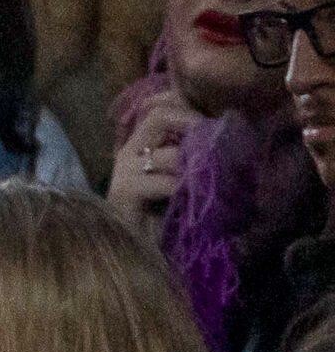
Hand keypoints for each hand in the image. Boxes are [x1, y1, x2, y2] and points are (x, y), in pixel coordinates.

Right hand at [106, 89, 203, 237]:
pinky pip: (164, 182)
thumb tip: (228, 132)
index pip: (159, 104)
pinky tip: (195, 198)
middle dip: (191, 122)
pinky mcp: (124, 191)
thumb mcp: (181, 176)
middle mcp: (129, 151)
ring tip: (213, 177)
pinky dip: (185, 188)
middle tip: (215, 138)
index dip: (185, 101)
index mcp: (141, 144)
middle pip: (158, 116)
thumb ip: (192, 155)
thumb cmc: (161, 215)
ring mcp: (124, 170)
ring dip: (195, 165)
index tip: (213, 115)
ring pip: (168, 153)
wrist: (134, 250)